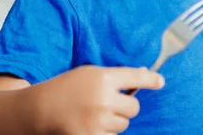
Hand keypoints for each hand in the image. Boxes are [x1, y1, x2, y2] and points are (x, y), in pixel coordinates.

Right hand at [31, 65, 164, 134]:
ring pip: (124, 124)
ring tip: (94, 114)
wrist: (41, 108)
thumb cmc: (67, 87)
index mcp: (103, 78)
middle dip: (125, 107)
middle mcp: (104, 98)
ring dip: (114, 121)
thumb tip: (144, 73)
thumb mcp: (90, 73)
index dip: (151, 79)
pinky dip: (106, 133)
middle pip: (134, 107)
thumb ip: (115, 75)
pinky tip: (92, 125)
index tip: (160, 82)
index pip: (136, 77)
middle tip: (108, 103)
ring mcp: (98, 120)